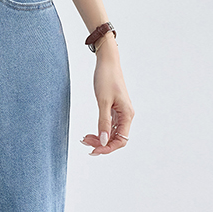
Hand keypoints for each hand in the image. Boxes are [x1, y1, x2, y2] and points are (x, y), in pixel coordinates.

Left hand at [80, 39, 134, 155]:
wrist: (107, 62)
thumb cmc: (106, 78)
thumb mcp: (103, 102)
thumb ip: (103, 122)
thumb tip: (103, 141)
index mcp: (127, 115)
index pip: (121, 141)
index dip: (108, 148)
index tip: (93, 150)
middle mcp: (126, 116)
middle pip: (115, 140)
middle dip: (101, 144)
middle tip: (85, 142)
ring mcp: (120, 114)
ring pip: (110, 135)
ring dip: (99, 139)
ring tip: (85, 138)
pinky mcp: (114, 111)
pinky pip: (108, 127)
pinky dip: (99, 132)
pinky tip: (89, 134)